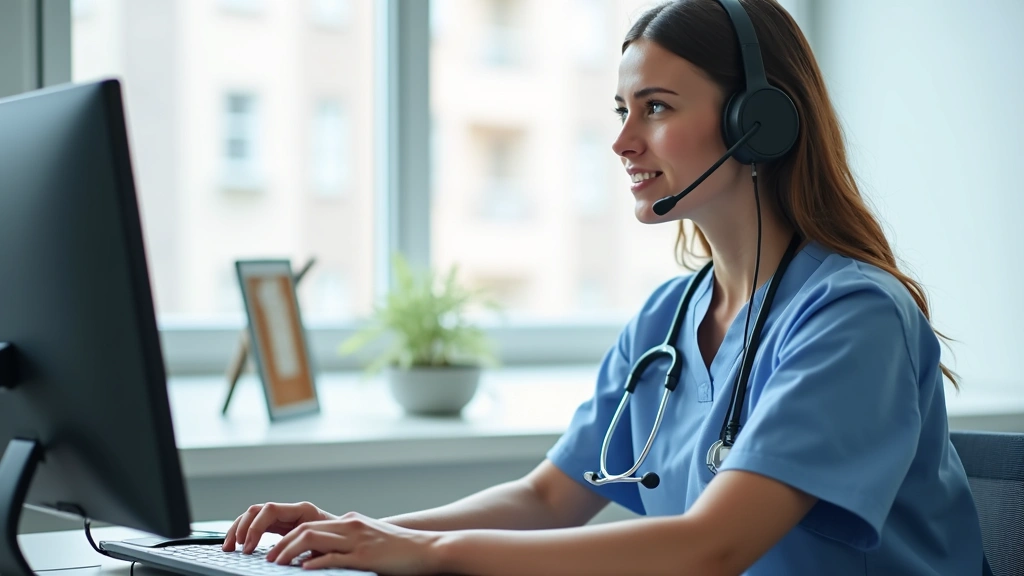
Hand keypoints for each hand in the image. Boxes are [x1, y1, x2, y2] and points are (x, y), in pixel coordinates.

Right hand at [222, 501, 335, 553]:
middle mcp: (292, 511)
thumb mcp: (326, 545)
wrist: (353, 539)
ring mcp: (286, 518)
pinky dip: (245, 532)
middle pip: (257, 510)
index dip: (255, 528)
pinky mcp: (282, 527)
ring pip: (254, 516)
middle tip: (235, 547)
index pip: (270, 510)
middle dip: (241, 527)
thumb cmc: (342, 542)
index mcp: (303, 510)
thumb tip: (285, 556)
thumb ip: (306, 546)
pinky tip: (238, 545)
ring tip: (229, 546)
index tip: (248, 547)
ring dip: (238, 528)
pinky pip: (258, 525)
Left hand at [265, 511, 442, 574]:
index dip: (287, 537)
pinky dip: (315, 563)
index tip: (272, 550)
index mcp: (349, 522)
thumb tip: (316, 559)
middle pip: (306, 529)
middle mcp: (350, 526)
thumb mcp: (368, 540)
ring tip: (275, 563)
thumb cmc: (398, 550)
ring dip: (289, 551)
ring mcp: (357, 540)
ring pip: (313, 538)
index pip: (309, 525)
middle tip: (266, 558)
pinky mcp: (365, 556)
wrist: (427, 548)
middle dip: (281, 543)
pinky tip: (303, 570)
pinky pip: (334, 557)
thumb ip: (345, 544)